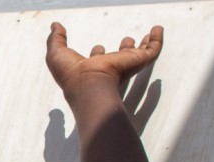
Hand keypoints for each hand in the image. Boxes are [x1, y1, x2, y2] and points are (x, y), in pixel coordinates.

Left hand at [46, 22, 162, 100]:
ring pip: (138, 54)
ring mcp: (125, 65)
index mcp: (91, 68)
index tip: (97, 47)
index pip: (97, 60)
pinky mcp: (137, 62)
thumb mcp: (56, 53)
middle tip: (126, 41)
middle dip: (123, 49)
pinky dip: (157, 40)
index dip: (97, 53)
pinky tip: (158, 29)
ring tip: (149, 35)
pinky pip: (152, 49)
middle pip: (120, 57)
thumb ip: (55, 39)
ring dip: (143, 44)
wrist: (88, 83)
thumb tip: (55, 26)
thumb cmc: (70, 73)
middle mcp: (110, 68)